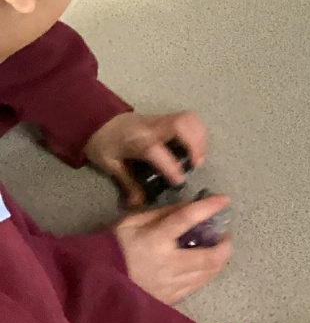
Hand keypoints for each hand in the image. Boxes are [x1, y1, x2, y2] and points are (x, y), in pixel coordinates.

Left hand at [85, 109, 206, 200]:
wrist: (96, 120)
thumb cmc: (103, 144)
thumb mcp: (111, 166)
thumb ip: (129, 184)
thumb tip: (139, 205)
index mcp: (137, 141)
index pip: (157, 151)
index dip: (172, 168)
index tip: (179, 181)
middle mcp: (152, 128)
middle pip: (181, 124)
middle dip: (196, 144)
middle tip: (197, 164)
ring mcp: (160, 120)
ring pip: (189, 119)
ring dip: (200, 137)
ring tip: (199, 157)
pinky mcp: (165, 118)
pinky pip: (189, 119)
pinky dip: (197, 132)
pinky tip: (195, 147)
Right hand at [114, 194, 231, 303]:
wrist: (98, 282)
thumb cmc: (115, 247)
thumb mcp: (133, 222)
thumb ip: (163, 213)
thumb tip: (190, 205)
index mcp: (154, 241)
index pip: (186, 220)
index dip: (208, 208)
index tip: (224, 200)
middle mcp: (167, 265)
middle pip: (210, 257)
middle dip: (225, 245)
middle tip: (224, 235)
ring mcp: (170, 285)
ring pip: (208, 274)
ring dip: (218, 259)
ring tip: (215, 248)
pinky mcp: (171, 299)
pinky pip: (197, 285)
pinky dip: (206, 272)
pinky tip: (202, 265)